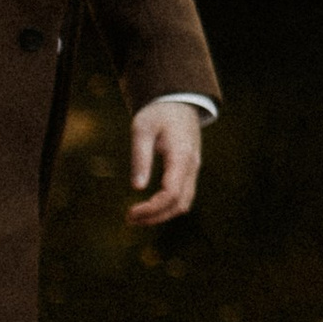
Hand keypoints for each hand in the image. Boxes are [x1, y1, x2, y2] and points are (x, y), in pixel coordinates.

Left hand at [128, 97, 203, 227]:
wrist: (179, 102)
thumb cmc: (158, 114)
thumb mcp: (142, 129)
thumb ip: (140, 157)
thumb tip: (137, 188)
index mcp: (181, 156)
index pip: (171, 193)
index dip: (152, 208)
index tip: (130, 212)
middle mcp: (192, 166)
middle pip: (179, 204)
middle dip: (155, 216)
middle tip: (129, 219)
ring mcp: (193, 170)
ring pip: (184, 203)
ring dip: (162, 215)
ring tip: (136, 217)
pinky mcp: (190, 171)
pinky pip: (183, 196)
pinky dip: (167, 207)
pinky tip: (149, 207)